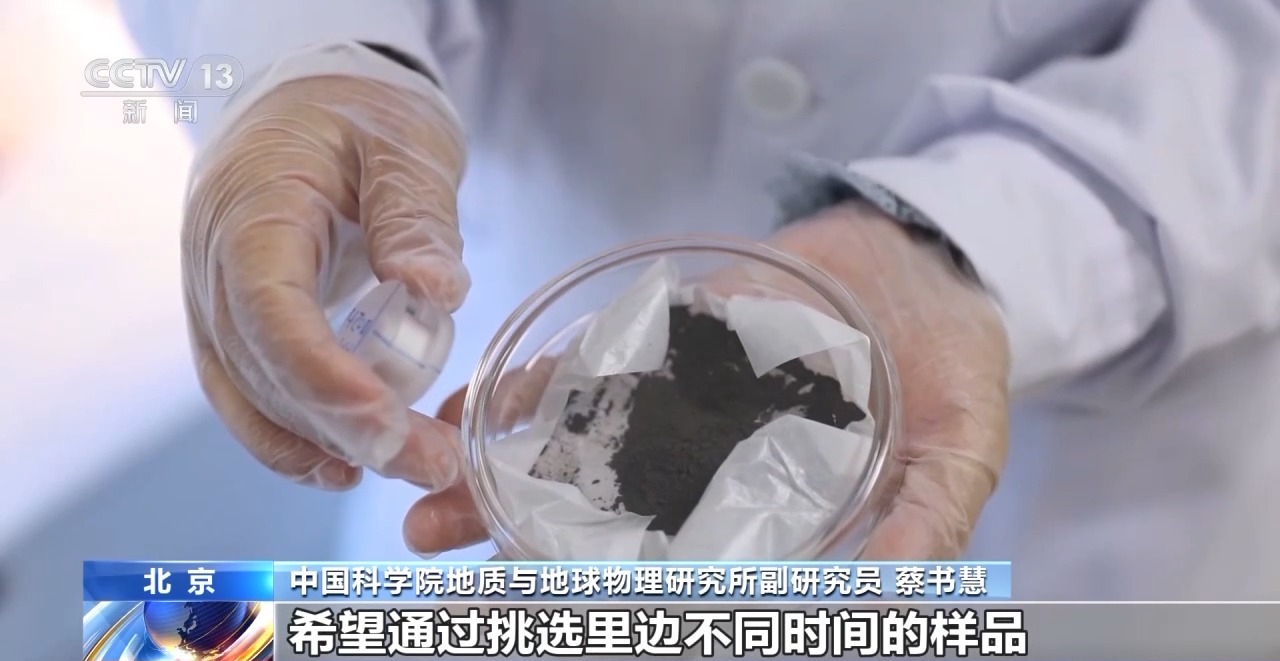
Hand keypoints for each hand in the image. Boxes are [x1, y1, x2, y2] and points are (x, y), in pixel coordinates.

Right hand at [185, 74, 468, 492]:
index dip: (321, 373)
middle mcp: (215, 261)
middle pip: (264, 365)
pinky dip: (290, 437)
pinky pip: (248, 392)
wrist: (308, 102)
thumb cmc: (358, 114)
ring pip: (252, 393)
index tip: (385, 421)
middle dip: (344, 426)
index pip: (269, 306)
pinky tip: (341, 467)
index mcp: (253, 207)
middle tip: (430, 461)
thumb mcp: (403, 142)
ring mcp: (214, 297)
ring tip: (408, 467)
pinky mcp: (235, 321)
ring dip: (325, 442)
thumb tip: (432, 291)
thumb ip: (414, 214)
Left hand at [416, 204, 1009, 559]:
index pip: (676, 566)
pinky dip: (543, 387)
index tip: (533, 604)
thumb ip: (925, 527)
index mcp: (767, 509)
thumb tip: (887, 602)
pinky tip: (483, 403)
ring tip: (429, 502)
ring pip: (586, 446)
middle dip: (519, 536)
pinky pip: (602, 365)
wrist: (935, 265)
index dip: (607, 589)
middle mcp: (712, 465)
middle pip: (604, 516)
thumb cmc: (954, 370)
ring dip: (505, 470)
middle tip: (435, 543)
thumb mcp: (959, 455)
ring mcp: (687, 401)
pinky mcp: (678, 337)